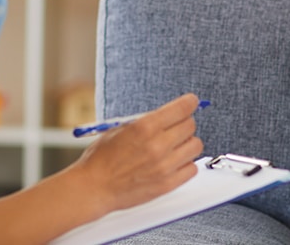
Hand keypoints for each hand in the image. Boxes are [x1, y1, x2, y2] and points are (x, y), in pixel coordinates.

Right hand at [70, 93, 204, 211]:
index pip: (181, 108)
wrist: (94, 188)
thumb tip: (167, 116)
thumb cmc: (101, 159)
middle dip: (184, 124)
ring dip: (187, 144)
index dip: (189, 103)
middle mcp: (157, 145)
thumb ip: (145, 122)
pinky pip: (192, 168)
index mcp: (144, 127)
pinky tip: (174, 163)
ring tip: (175, 147)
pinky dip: (186, 164)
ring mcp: (164, 166)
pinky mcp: (167, 184)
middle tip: (176, 128)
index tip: (192, 102)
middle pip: (190, 126)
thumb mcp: (119, 129)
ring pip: (195, 146)